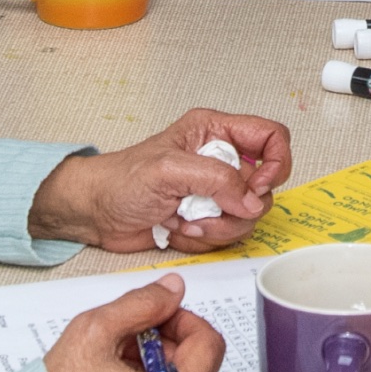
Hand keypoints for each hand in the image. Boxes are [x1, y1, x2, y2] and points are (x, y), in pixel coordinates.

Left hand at [29, 108, 287, 251]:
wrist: (96, 213)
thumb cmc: (120, 180)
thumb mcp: (168, 170)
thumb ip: (215, 179)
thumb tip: (252, 200)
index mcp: (215, 132)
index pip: (272, 137)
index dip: (274, 164)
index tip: (254, 188)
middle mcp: (220, 160)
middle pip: (265, 187)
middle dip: (237, 208)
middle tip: (205, 210)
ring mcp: (215, 192)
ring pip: (249, 217)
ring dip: (218, 227)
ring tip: (183, 221)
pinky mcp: (208, 219)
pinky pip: (228, 236)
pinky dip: (204, 239)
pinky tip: (177, 229)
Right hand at [47, 273, 226, 371]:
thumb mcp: (95, 332)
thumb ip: (141, 304)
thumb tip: (171, 289)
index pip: (209, 346)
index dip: (185, 320)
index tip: (158, 316)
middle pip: (198, 370)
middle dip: (167, 345)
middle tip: (127, 338)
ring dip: (158, 369)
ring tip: (114, 364)